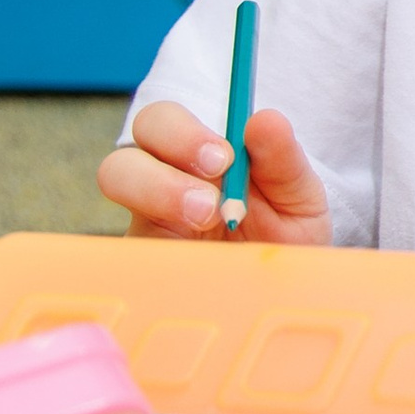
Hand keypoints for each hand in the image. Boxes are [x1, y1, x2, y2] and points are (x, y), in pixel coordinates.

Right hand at [98, 99, 332, 243]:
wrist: (279, 294)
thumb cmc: (286, 236)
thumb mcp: (298, 198)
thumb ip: (284, 159)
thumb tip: (264, 119)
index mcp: (199, 157)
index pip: (164, 121)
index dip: (184, 131)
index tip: (225, 157)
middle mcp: (163, 181)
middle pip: (132, 143)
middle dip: (171, 152)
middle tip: (213, 191)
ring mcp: (146, 222)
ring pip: (115, 180)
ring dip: (158, 190)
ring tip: (207, 220)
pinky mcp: (136, 262)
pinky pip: (116, 247)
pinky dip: (150, 248)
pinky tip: (191, 262)